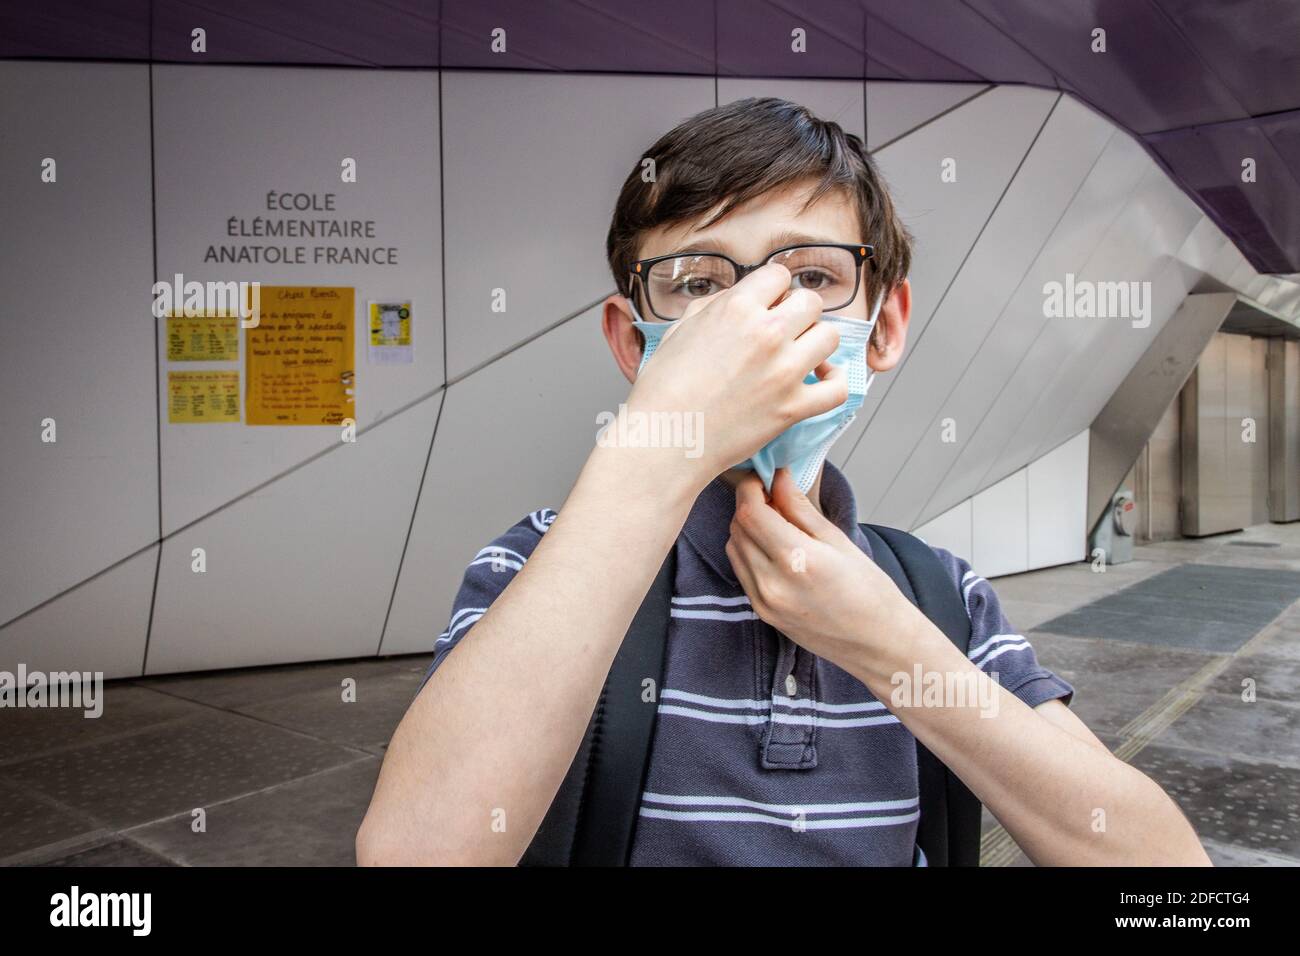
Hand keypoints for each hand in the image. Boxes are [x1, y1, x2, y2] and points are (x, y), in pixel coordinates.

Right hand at [624, 263, 845, 485]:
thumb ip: (713, 306)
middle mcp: (767, 334)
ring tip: (801, 354)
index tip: (768, 305)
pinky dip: (834, 381)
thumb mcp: (679, 329)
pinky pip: (838, 388)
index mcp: (737, 308)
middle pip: (812, 302)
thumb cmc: (663, 388)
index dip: (773, 290)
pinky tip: (819, 379)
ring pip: (830, 336)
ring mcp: (785, 371)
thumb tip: (736, 299)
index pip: (779, 275)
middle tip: (785, 330)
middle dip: (799, 312)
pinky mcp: (794, 407)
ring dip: (817, 342)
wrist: (666, 438)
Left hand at [725, 469, 916, 669]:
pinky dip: (749, 552)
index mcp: (797, 560)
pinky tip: (774, 549)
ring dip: (747, 529)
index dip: (751, 488)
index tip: (764, 478)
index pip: (750, 512)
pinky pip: (741, 571)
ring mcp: (763, 602)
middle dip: (750, 505)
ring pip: (734, 548)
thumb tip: (778, 478)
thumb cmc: (869, 591)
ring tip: (776, 524)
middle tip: (774, 497)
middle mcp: (773, 583)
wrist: (877, 642)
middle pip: (738, 528)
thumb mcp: (839, 541)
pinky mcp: (761, 612)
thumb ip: (800, 509)